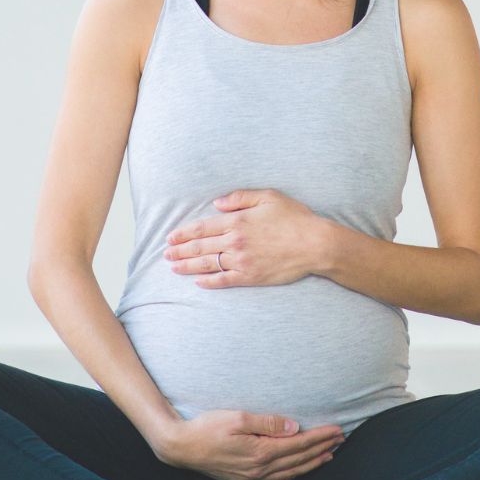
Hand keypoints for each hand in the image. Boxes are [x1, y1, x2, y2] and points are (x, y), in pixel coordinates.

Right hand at [159, 408, 344, 479]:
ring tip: (327, 455)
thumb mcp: (238, 417)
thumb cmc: (208, 427)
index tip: (337, 430)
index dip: (319, 437)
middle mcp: (259, 470)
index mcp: (260, 452)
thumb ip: (267, 424)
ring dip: (311, 464)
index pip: (298, 445)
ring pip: (289, 473)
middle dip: (321, 449)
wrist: (182, 447)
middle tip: (340, 440)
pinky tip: (296, 475)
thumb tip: (294, 427)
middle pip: (298, 460)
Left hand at [164, 188, 324, 287]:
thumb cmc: (294, 217)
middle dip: (180, 251)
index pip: (202, 228)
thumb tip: (217, 203)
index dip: (184, 233)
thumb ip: (240, 198)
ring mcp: (242, 261)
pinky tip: (198, 282)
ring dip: (188, 267)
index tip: (171, 237)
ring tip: (174, 268)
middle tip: (165, 254)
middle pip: (200, 247)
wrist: (314, 244)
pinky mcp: (251, 276)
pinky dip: (210, 282)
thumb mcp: (268, 197)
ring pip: (208, 265)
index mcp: (237, 221)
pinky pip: (225, 281)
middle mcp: (235, 241)